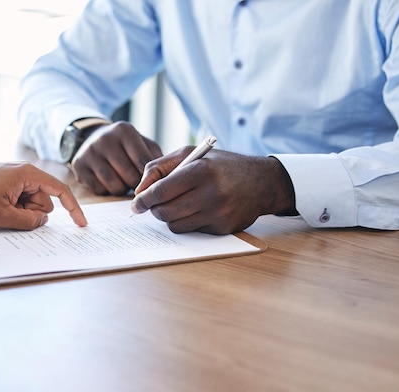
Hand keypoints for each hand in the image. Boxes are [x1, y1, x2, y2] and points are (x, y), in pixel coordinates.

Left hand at [0, 162, 86, 229]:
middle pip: (44, 201)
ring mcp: (16, 178)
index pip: (60, 190)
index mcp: (28, 174)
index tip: (81, 224)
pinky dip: (14, 208)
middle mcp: (25, 173)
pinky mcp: (8, 183)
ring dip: (21, 212)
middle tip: (9, 213)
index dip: (73, 208)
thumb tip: (42, 220)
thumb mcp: (2, 214)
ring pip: (32, 203)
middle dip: (33, 213)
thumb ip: (28, 220)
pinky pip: (20, 200)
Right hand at [71, 121, 162, 195]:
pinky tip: (110, 182)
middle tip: (138, 184)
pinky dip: (107, 191)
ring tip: (125, 182)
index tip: (152, 181)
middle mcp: (104, 139)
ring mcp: (89, 153)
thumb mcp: (142, 143)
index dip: (149, 176)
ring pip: (114, 186)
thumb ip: (155, 158)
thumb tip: (165, 178)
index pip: (143, 161)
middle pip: (129, 176)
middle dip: (136, 184)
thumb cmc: (125, 145)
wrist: (92, 137)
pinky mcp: (79, 166)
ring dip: (123, 189)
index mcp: (124, 131)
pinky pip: (99, 190)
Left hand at [131, 148, 296, 233]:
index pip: (161, 191)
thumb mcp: (191, 154)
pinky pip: (192, 230)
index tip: (136, 204)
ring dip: (170, 217)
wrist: (262, 182)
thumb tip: (139, 189)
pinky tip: (198, 209)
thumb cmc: (221, 165)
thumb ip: (160, 167)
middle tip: (153, 205)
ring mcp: (218, 213)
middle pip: (165, 212)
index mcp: (200, 170)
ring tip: (178, 204)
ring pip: (176, 225)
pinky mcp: (223, 228)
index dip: (143, 199)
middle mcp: (211, 193)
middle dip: (154, 209)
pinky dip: (188, 222)